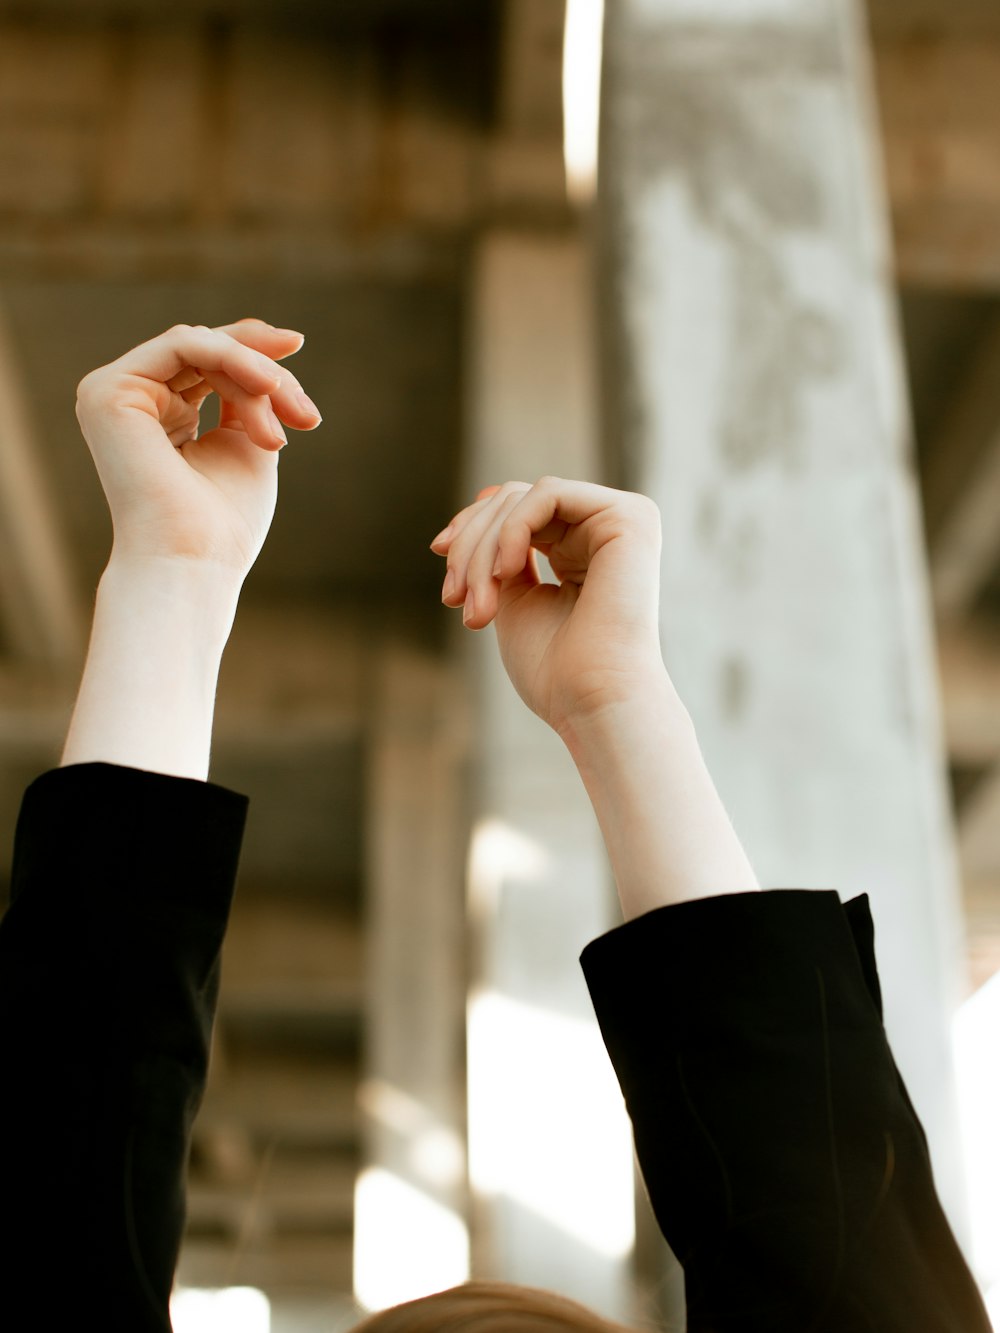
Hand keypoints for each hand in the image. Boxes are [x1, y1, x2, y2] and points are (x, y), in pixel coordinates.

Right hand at [75, 319, 321, 580]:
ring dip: (256, 376)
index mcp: (160, 415)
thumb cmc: (225, 521)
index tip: (299, 355)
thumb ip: (251, 396)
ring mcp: (114, 393)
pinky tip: (267, 387)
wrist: (195, 560)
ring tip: (290, 417)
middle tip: (305, 415)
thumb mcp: (249, 442)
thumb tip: (271, 352)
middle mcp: (132, 400)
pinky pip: (184, 345)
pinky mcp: (109, 390)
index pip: (209, 364)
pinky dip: (233, 359)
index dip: (256, 355)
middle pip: (208, 351)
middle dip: (267, 374)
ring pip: (201, 346)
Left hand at [432, 477, 665, 735]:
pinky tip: (504, 573)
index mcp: (583, 550)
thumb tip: (482, 496)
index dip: (471, 528)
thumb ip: (500, 551)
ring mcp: (622, 520)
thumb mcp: (512, 597)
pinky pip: (547, 494)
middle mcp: (606, 529)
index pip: (517, 511)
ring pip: (522, 499)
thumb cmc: (555, 670)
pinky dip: (511, 530)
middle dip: (470, 546)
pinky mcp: (629, 516)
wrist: (592, 702)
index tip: (440, 559)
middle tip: (454, 599)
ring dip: (483, 549)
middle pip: (513, 501)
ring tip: (479, 606)